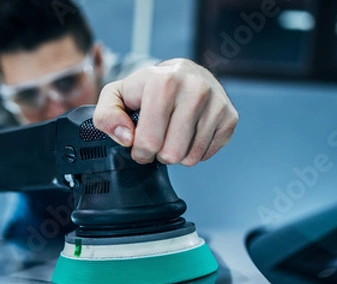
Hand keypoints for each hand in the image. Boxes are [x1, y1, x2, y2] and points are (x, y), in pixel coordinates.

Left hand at [93, 58, 238, 165]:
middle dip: (158, 154)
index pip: (149, 141)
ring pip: (190, 158)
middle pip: (171, 154)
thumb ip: (106, 116)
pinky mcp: (230, 116)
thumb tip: (126, 138)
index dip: (139, 151)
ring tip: (172, 133)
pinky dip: (194, 150)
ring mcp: (216, 103)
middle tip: (157, 138)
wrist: (183, 73)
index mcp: (163, 83)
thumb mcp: (116, 96)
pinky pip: (206, 154)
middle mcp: (195, 89)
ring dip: (176, 153)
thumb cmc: (147, 88)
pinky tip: (189, 133)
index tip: (139, 141)